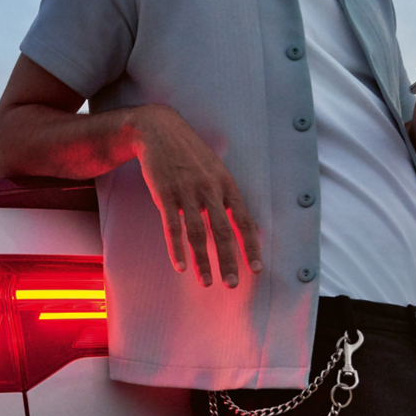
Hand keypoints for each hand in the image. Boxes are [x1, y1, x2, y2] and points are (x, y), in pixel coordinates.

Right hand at [131, 104, 262, 287]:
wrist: (159, 130)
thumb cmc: (190, 153)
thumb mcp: (215, 168)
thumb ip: (225, 194)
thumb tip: (241, 221)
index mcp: (226, 184)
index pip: (243, 221)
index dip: (251, 246)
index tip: (256, 269)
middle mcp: (210, 189)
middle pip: (222, 231)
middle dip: (228, 260)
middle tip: (231, 284)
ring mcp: (187, 192)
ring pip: (198, 233)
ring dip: (203, 261)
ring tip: (207, 282)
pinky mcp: (165, 194)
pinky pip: (172, 227)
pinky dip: (177, 249)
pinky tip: (181, 266)